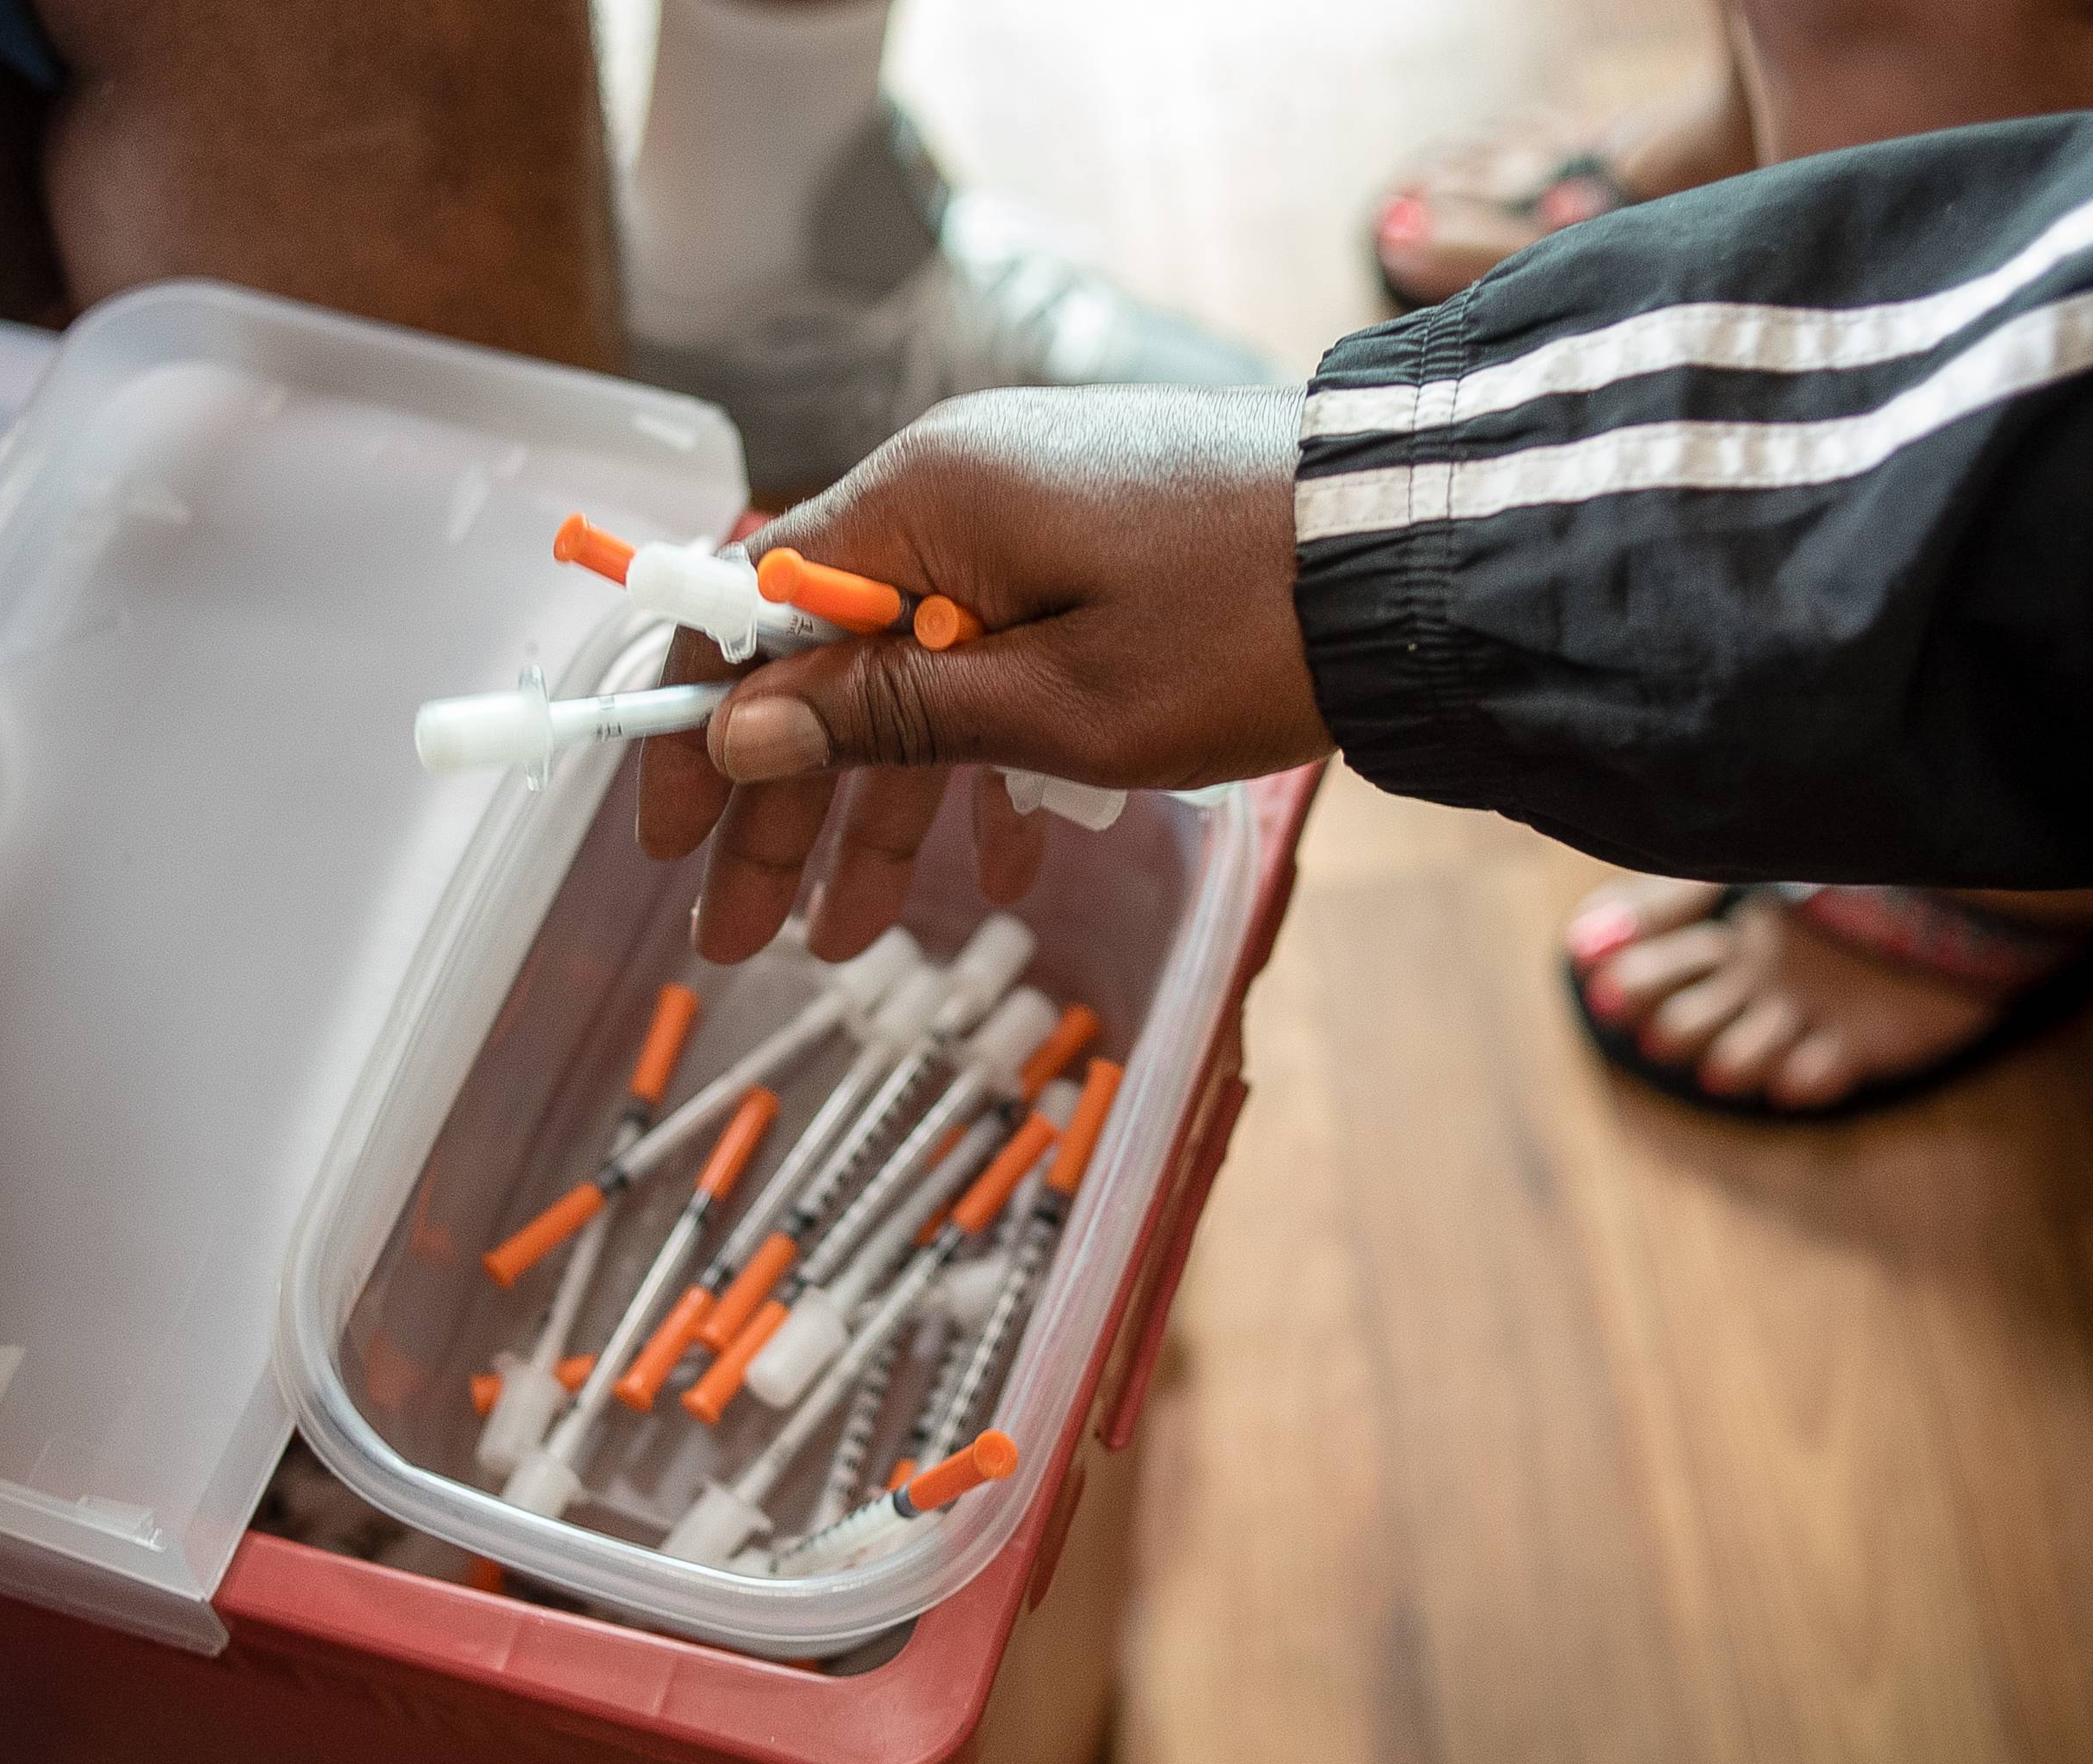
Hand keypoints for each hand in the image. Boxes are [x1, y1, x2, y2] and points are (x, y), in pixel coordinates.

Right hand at [640, 383, 1330, 963]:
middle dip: (781, 803)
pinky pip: (1001, 665)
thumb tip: (742, 732)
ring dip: (878, 807)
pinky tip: (991, 871)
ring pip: (914, 677)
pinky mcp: (1097, 561)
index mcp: (926, 503)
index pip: (751, 604)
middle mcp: (960, 496)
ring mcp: (1032, 527)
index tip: (667, 835)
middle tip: (737, 936)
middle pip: (825, 658)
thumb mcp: (1053, 703)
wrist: (1426, 556)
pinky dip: (983, 766)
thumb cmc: (1240, 629)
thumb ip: (888, 717)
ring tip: (845, 942)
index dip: (697, 724)